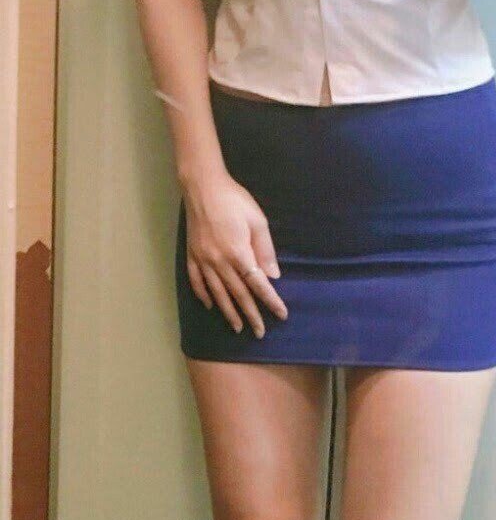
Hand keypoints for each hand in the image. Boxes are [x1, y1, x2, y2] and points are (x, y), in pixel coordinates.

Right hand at [183, 171, 288, 336]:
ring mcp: (203, 260)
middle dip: (251, 315)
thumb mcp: (258, 221)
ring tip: (237, 327)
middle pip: (238, 294)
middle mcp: (219, 261)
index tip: (280, 315)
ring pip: (217, 293)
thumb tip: (272, 276)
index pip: (258, 284)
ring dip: (228, 312)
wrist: (203, 186)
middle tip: (259, 332)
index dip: (270, 301)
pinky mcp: (191, 255)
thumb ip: (265, 250)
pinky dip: (203, 295)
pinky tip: (210, 306)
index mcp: (238, 253)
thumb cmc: (235, 200)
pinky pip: (196, 281)